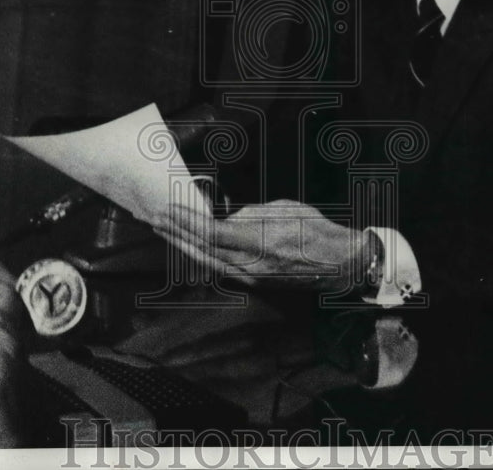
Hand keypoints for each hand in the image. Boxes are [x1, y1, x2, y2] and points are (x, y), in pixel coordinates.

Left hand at [155, 199, 370, 292]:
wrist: (341, 263)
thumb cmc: (318, 231)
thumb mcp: (286, 209)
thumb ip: (253, 214)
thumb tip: (227, 219)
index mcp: (260, 242)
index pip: (211, 233)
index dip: (185, 222)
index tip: (166, 209)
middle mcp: (251, 264)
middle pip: (201, 249)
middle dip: (174, 232)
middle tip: (152, 218)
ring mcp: (251, 277)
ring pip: (206, 261)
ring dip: (181, 244)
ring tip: (162, 229)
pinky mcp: (254, 282)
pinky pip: (220, 268)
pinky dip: (200, 255)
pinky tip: (188, 245)